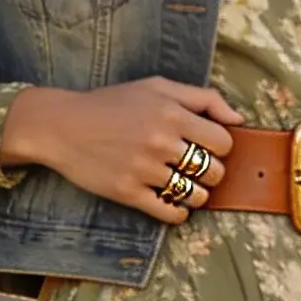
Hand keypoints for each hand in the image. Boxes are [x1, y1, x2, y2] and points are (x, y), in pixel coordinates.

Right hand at [0, 78, 243, 223]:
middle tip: (195, 168)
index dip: (220, 147)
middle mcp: (161, 143)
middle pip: (214, 171)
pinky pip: (170, 213)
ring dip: (196, 194)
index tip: (206, 147)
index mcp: (172, 114)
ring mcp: (145, 170)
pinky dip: (178, 212)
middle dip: (211, 172)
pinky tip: (171, 202)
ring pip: (195, 195)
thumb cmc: (111, 103)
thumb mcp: (157, 87)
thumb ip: (201, 98)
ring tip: (184, 186)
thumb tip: (238, 119)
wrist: (62, 125)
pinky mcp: (128, 193)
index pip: (223, 142)